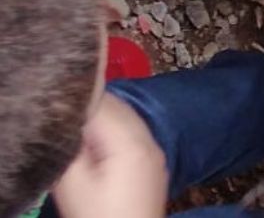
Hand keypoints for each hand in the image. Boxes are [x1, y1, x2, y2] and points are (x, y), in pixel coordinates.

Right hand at [52, 93, 167, 217]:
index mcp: (131, 140)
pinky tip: (101, 145)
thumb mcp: (74, 185)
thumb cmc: (99, 216)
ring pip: (130, 121)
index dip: (82, 101)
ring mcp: (156, 152)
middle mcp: (150, 140)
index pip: (105, 104)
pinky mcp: (155, 165)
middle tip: (69, 115)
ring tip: (81, 129)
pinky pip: (136, 136)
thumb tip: (68, 123)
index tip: (63, 106)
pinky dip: (118, 132)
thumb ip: (70, 148)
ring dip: (107, 119)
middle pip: (121, 109)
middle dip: (95, 107)